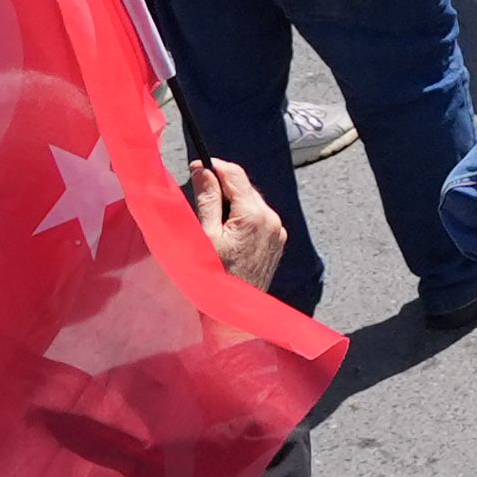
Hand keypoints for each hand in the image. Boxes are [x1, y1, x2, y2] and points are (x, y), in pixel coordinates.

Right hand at [187, 155, 292, 296]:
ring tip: (213, 217)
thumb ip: (207, 199)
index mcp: (254, 215)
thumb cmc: (215, 276)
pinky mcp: (277, 242)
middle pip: (245, 188)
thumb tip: (204, 170)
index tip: (198, 165)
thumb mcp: (205, 235)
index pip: (236, 175)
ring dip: (234, 202)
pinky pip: (260, 218)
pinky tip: (228, 231)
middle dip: (224, 186)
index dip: (216, 166)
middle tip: (201, 191)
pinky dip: (244, 217)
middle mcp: (272, 219)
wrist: (232, 312)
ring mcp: (277, 232)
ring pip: (253, 203)